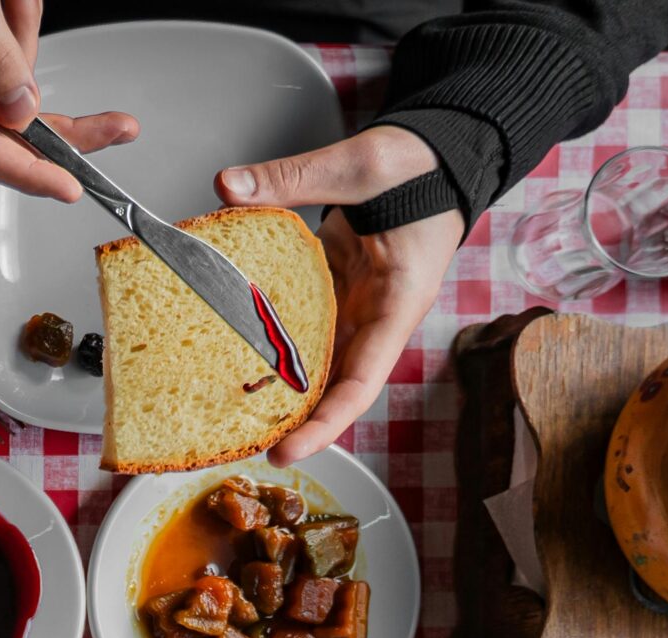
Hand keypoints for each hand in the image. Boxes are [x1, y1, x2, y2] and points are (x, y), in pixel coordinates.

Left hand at [216, 126, 465, 463]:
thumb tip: (229, 188)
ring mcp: (356, 308)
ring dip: (277, 389)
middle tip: (240, 445)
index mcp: (397, 304)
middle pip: (333, 388)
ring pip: (314, 363)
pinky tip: (233, 353)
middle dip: (291, 423)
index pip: (361, 384)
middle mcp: (376, 318)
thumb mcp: (359, 165)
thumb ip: (294, 178)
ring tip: (228, 414)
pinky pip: (302, 328)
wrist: (439, 154)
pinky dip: (271, 343)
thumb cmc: (420, 166)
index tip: (287, 452)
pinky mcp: (337, 292)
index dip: (324, 425)